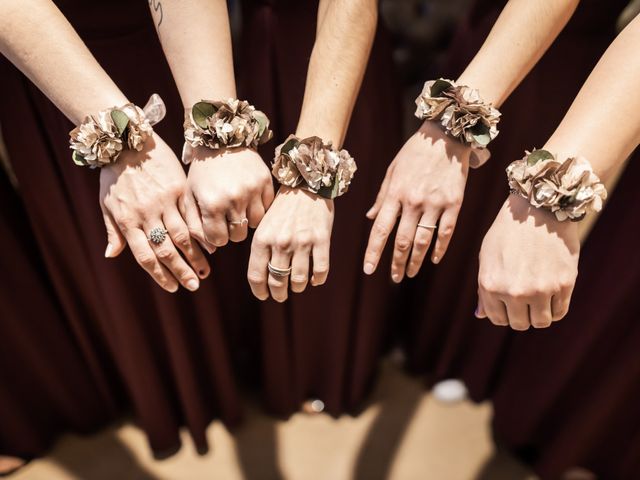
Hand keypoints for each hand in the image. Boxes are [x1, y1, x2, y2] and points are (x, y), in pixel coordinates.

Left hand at [100, 135, 209, 291]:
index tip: (173, 288)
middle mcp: (147, 215)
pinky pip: (191, 215)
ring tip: (205, 272)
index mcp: (128, 222)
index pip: (146, 256)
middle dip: (181, 271)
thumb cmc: (115, 175)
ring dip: (195, 256)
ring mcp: (165, 202)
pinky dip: (201, 232)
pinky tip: (211, 245)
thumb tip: (112, 255)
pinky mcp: (179, 189)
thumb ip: (113, 231)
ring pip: (182, 235)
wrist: (128, 142)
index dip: (160, 275)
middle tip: (194, 286)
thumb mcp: (107, 204)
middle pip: (166, 250)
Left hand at [183, 146, 273, 249]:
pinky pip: (267, 209)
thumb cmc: (202, 171)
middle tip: (226, 215)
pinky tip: (249, 196)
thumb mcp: (190, 197)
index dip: (216, 236)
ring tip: (238, 205)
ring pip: (254, 224)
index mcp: (212, 204)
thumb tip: (212, 249)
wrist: (222, 138)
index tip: (214, 225)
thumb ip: (194, 225)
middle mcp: (234, 199)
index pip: (219, 241)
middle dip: (231, 229)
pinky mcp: (266, 183)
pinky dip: (259, 207)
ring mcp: (253, 191)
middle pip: (238, 236)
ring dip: (246, 219)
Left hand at [248, 187, 333, 301]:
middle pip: (277, 282)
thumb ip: (262, 247)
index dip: (260, 291)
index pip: (256, 276)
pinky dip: (318, 279)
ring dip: (298, 288)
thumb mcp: (265, 225)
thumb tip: (263, 275)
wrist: (307, 185)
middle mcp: (280, 243)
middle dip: (279, 294)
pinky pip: (321, 270)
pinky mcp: (321, 240)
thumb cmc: (283, 206)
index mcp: (262, 239)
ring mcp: (302, 243)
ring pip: (299, 280)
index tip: (264, 295)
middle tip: (281, 296)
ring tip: (297, 286)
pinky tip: (315, 279)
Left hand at [363, 120, 469, 281]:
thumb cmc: (415, 152)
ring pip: (423, 240)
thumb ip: (382, 197)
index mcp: (395, 194)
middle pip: (402, 241)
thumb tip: (370, 219)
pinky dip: (439, 248)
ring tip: (410, 273)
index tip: (369, 269)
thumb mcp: (392, 171)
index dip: (374, 252)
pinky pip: (446, 232)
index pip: (380, 230)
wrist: (447, 135)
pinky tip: (433, 259)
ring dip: (415, 260)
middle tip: (394, 278)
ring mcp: (435, 204)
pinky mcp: (454, 203)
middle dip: (396, 263)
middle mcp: (414, 201)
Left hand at [476, 194, 579, 329]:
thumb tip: (480, 315)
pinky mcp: (563, 284)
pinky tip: (552, 295)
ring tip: (539, 298)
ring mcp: (540, 289)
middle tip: (526, 299)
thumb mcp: (487, 258)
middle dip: (521, 315)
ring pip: (541, 322)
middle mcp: (514, 291)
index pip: (496, 318)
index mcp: (491, 285)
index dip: (503, 313)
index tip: (509, 302)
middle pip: (519, 323)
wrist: (538, 209)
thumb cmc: (508, 232)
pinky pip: (560, 312)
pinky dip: (555, 308)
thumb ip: (484, 289)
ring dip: (539, 314)